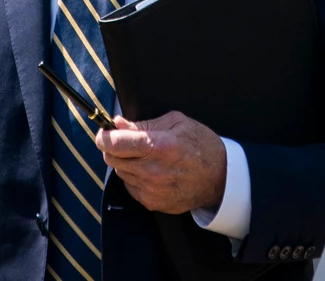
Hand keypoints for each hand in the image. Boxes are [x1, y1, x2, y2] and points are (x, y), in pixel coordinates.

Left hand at [95, 111, 226, 214]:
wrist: (220, 178)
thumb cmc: (201, 145)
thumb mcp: (176, 123)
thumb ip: (144, 123)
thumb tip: (118, 122)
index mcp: (160, 146)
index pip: (116, 143)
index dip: (104, 136)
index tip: (103, 132)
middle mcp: (153, 170)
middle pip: (112, 159)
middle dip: (113, 148)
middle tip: (125, 142)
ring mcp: (152, 189)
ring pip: (120, 173)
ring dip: (126, 162)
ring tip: (145, 156)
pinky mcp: (152, 203)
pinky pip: (130, 187)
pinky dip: (134, 177)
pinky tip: (151, 171)